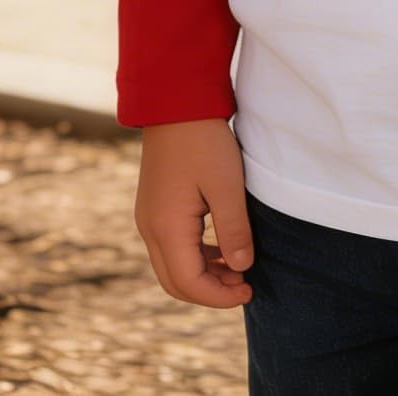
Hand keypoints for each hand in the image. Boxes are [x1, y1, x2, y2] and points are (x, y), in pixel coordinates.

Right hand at [133, 118, 253, 308]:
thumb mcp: (227, 185)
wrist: (175, 101)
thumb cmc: (204, 140)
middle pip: (175, 282)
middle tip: (244, 284)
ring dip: (203, 274)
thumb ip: (234, 230)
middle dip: (210, 292)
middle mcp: (150, 228)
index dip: (219, 296)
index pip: (189, 283)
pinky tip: (220, 247)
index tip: (249, 289)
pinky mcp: (154, 206)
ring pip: (171, 266)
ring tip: (237, 266)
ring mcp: (148, 217)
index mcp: (166, 227)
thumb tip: (242, 268)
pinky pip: (171, 246)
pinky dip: (195, 256)